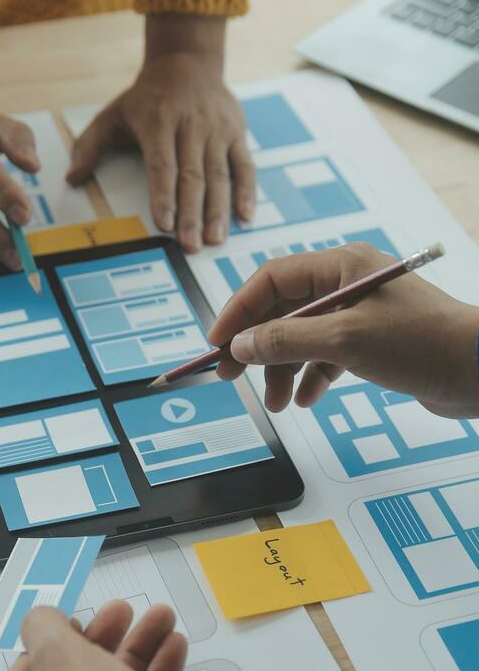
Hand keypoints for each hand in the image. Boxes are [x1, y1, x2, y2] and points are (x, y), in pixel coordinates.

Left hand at [67, 16, 254, 252]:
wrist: (187, 61)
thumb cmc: (147, 97)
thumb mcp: (113, 113)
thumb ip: (90, 145)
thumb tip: (71, 178)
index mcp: (158, 121)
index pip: (162, 163)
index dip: (164, 194)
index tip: (165, 224)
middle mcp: (190, 125)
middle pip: (192, 175)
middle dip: (192, 213)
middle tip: (192, 245)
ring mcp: (217, 129)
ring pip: (219, 174)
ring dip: (218, 209)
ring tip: (215, 239)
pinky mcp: (237, 132)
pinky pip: (244, 165)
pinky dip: (247, 192)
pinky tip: (244, 217)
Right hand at [209, 242, 478, 418]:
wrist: (478, 369)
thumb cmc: (420, 343)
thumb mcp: (344, 341)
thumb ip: (286, 342)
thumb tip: (240, 345)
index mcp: (341, 266)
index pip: (272, 279)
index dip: (239, 311)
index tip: (216, 343)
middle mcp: (348, 284)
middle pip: (283, 311)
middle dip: (258, 346)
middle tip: (231, 377)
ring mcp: (360, 313)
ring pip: (303, 337)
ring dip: (284, 369)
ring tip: (277, 404)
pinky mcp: (372, 342)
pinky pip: (327, 356)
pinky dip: (312, 376)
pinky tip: (308, 399)